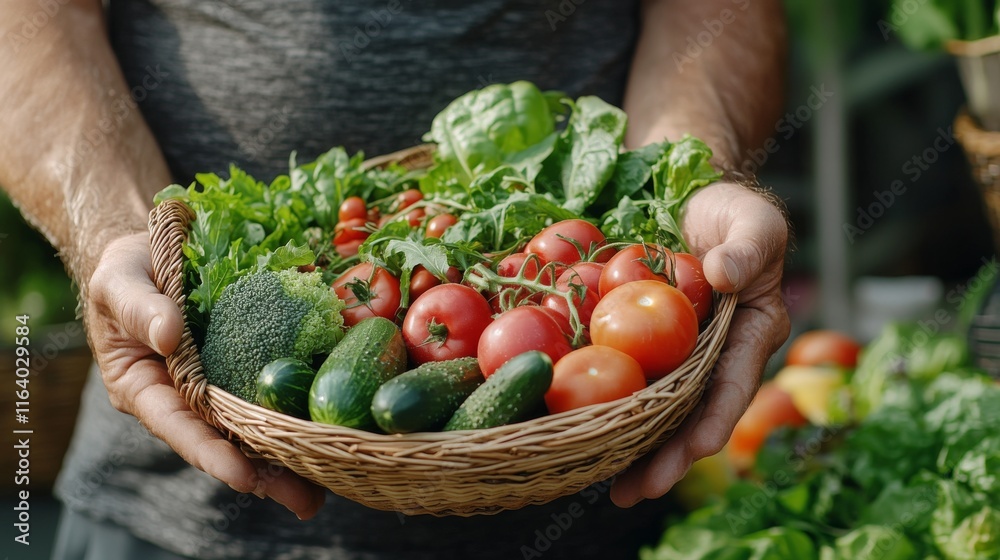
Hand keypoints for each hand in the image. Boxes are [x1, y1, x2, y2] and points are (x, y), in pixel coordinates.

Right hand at [84, 233, 325, 518]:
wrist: (157, 249)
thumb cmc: (127, 271)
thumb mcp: (120, 281)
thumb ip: (139, 308)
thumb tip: (168, 335)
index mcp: (144, 386)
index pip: (177, 426)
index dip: (209, 453)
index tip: (242, 476)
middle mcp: (185, 396)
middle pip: (224, 440)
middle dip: (264, 472)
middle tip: (304, 499)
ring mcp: (220, 384)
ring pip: (255, 426)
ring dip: (292, 454)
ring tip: (328, 482)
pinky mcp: (250, 366)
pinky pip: (276, 390)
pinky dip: (303, 409)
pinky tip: (335, 430)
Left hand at [610, 181, 789, 506]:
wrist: (688, 196)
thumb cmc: (731, 211)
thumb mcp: (753, 221)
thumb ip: (749, 247)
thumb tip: (724, 276)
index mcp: (750, 335)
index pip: (733, 386)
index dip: (714, 421)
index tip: (693, 451)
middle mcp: (712, 355)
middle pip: (689, 415)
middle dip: (665, 457)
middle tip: (634, 492)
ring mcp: (674, 353)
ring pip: (653, 409)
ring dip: (630, 448)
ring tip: (606, 488)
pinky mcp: (639, 343)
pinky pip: (620, 376)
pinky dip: (602, 405)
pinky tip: (573, 431)